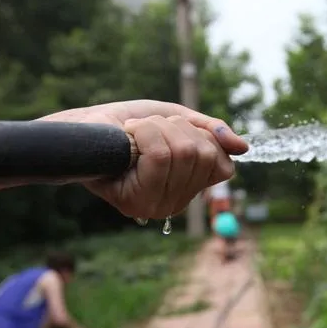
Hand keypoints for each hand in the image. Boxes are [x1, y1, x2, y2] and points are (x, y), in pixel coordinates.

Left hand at [40, 100, 248, 219]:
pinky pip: (159, 155)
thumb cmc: (127, 126)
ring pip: (182, 152)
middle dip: (173, 127)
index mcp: (190, 187)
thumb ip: (210, 133)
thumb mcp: (176, 121)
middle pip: (201, 153)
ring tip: (135, 134)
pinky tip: (129, 139)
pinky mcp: (138, 203)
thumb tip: (244, 147)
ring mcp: (159, 206)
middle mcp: (178, 203)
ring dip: (156, 128)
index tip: (172, 129)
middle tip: (147, 130)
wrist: (83, 130)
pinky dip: (145, 133)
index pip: (222, 164)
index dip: (201, 136)